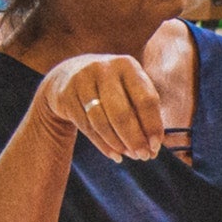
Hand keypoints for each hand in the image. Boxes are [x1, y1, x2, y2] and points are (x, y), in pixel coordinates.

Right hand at [36, 52, 163, 162]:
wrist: (67, 75)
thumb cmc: (110, 87)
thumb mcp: (128, 88)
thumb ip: (143, 111)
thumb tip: (155, 145)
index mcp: (127, 65)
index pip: (145, 99)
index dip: (152, 125)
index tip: (156, 145)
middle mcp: (104, 69)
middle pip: (122, 113)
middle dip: (135, 139)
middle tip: (143, 156)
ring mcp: (82, 82)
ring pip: (102, 122)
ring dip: (118, 144)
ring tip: (128, 155)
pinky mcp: (66, 97)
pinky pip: (87, 127)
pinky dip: (103, 144)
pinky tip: (114, 154)